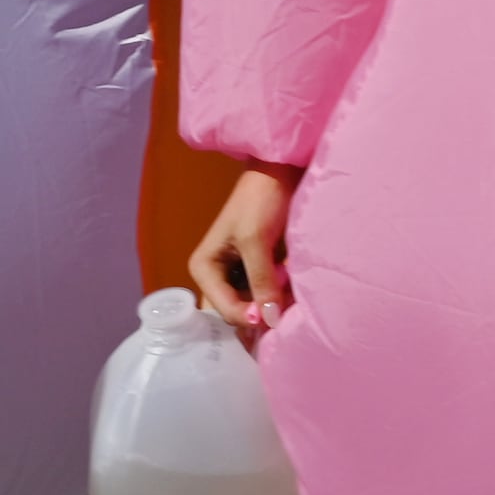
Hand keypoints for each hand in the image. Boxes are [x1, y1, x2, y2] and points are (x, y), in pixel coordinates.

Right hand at [189, 164, 300, 329]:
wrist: (281, 173)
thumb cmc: (260, 200)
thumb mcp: (256, 240)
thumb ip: (261, 281)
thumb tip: (270, 321)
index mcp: (203, 268)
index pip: (222, 308)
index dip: (247, 316)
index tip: (273, 315)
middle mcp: (216, 277)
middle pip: (235, 312)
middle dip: (259, 313)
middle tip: (283, 307)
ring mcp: (238, 276)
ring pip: (253, 307)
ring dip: (271, 306)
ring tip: (289, 292)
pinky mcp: (257, 272)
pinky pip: (265, 296)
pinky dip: (278, 296)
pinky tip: (291, 288)